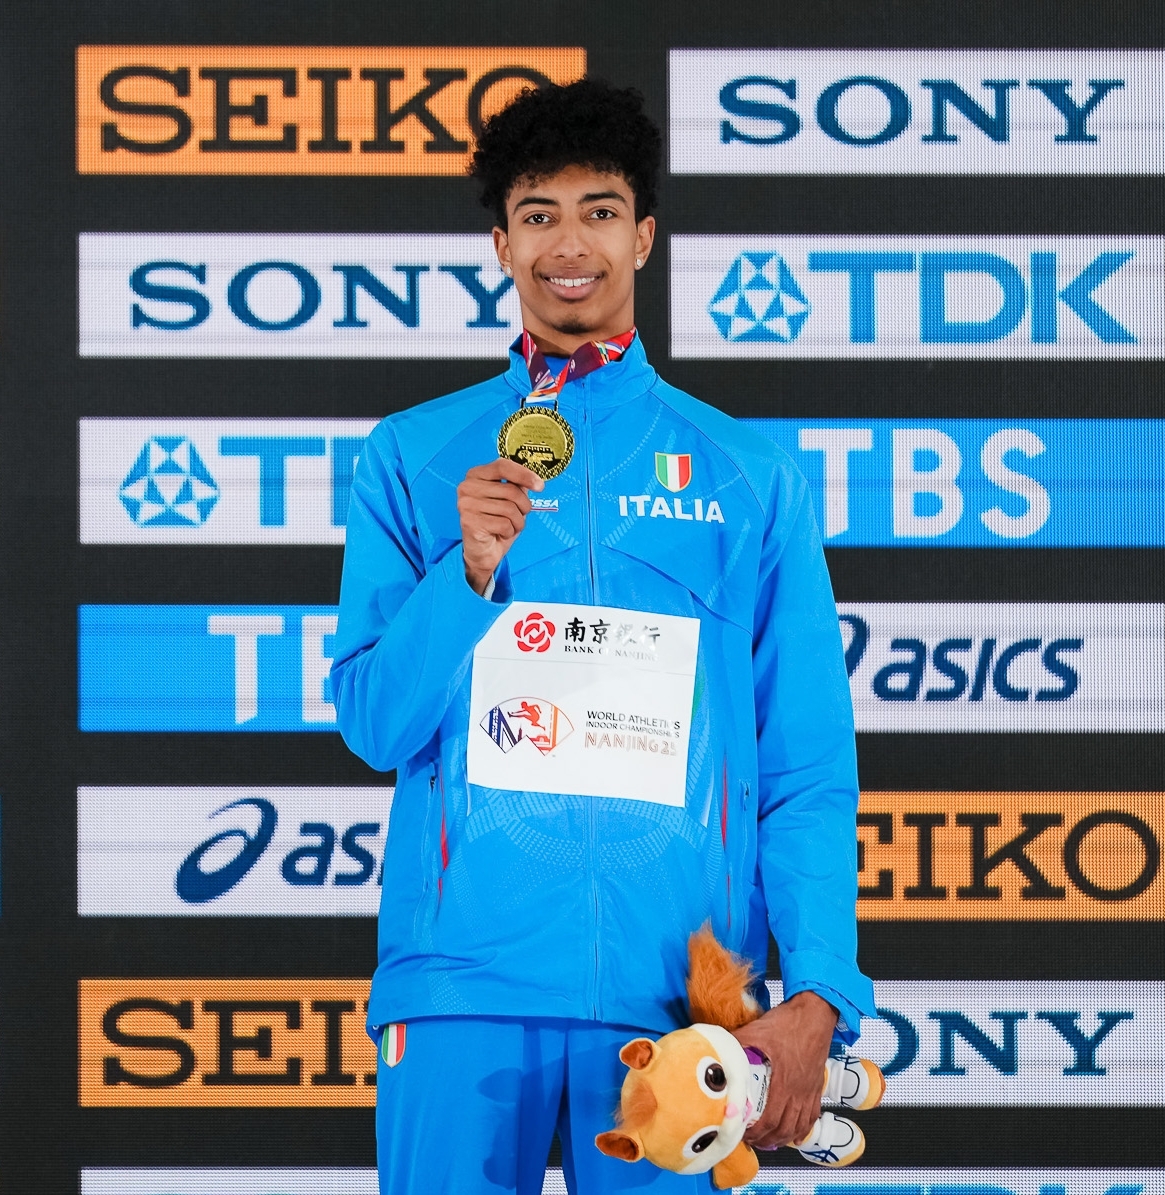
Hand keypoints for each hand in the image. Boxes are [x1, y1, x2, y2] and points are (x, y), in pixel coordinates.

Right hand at [457, 458, 542, 594]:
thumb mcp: (509, 501)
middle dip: (523, 507)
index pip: (502, 466)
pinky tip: (500, 533)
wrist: (483, 551)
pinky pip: (504, 524)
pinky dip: (509, 532)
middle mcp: (467, 487)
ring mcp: (466, 504)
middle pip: (511, 490)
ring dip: (517, 522)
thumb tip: (534, 480)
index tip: (539, 486)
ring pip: (510, 509)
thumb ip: (517, 486)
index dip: (524, 474)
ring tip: (508, 526)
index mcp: (476, 475)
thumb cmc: (496, 524)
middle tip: (519, 516)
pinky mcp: (470, 522)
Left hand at [730, 991, 836, 1149]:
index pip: (770, 1119)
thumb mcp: (757, 1030)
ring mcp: (810, 1090)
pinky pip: (812, 1115)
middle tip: (752, 1141)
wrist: (815, 1013)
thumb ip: (736, 1041)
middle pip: (784, 1128)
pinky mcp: (817, 1086)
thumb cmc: (788, 1022)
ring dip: (783, 1138)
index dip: (756, 1132)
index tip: (743, 1134)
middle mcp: (799, 1091)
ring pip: (799, 1125)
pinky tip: (795, 1135)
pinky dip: (803, 1129)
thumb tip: (716, 1048)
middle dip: (766, 1139)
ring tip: (769, 1141)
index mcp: (783, 1081)